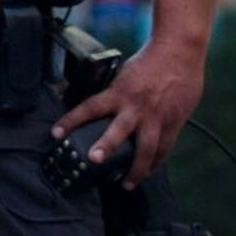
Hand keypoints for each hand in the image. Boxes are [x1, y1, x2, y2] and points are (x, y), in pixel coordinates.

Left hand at [51, 39, 204, 187]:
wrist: (179, 51)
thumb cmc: (150, 61)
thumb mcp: (124, 75)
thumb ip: (115, 94)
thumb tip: (101, 106)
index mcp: (119, 92)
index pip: (89, 107)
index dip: (71, 121)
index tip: (56, 133)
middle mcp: (136, 106)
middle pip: (118, 131)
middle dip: (105, 147)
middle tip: (93, 160)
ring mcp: (156, 116)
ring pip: (146, 148)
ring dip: (136, 169)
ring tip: (126, 183)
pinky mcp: (174, 122)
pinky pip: (164, 148)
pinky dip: (156, 162)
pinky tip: (148, 171)